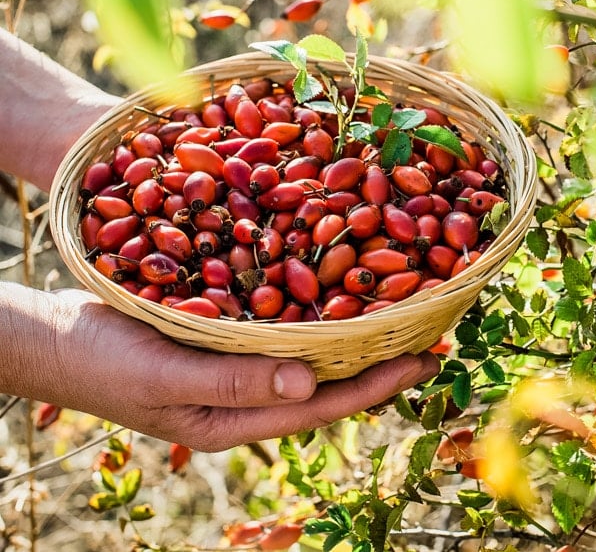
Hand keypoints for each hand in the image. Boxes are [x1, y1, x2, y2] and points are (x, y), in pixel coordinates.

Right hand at [1, 284, 440, 450]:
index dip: (376, 385)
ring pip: (308, 353)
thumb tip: (311, 383)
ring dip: (352, 334)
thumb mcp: (167, 377)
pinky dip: (314, 310)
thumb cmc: (103, 362)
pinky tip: (335, 289)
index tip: (425, 359)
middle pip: (325, 382)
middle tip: (429, 332)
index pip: (323, 405)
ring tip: (397, 311)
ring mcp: (235, 365)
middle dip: (377, 361)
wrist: (55, 337)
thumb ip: (235, 382)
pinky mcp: (223, 336)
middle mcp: (245, 394)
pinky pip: (281, 326)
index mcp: (237, 418)